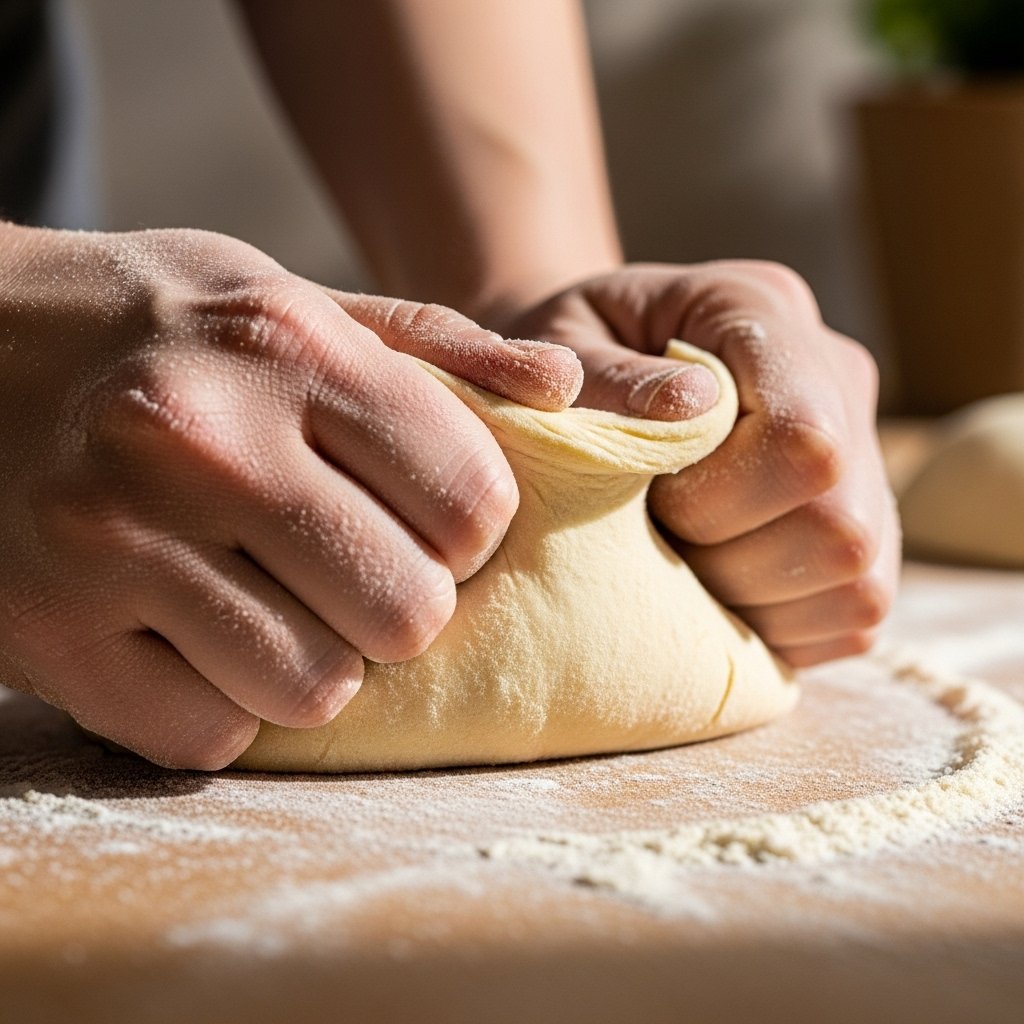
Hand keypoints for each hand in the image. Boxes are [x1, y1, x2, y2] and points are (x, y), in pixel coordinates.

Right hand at [0, 225, 581, 767]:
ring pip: (316, 691)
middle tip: (349, 565)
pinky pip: (210, 734)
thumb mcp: (289, 296)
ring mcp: (115, 548)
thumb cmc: (156, 327)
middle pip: (409, 613)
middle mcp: (202, 444)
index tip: (429, 519)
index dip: (470, 528)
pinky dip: (222, 701)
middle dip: (402, 602)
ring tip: (269, 598)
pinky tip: (193, 633)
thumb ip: (436, 345)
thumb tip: (567, 388)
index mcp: (287, 349)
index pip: (471, 502)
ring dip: (316, 661)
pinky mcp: (53, 637)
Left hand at [493, 262, 899, 666]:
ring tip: (681, 556)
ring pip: (857, 577)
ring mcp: (862, 451)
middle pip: (841, 523)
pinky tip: (714, 584)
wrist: (581, 369)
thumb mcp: (556, 343)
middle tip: (658, 531)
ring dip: (750, 596)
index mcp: (760, 306)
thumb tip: (689, 405)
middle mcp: (834, 375)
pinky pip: (854, 609)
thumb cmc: (562, 359)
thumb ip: (605, 375)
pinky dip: (775, 621)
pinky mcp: (866, 522)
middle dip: (728, 555)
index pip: (802, 433)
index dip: (719, 494)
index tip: (648, 492)